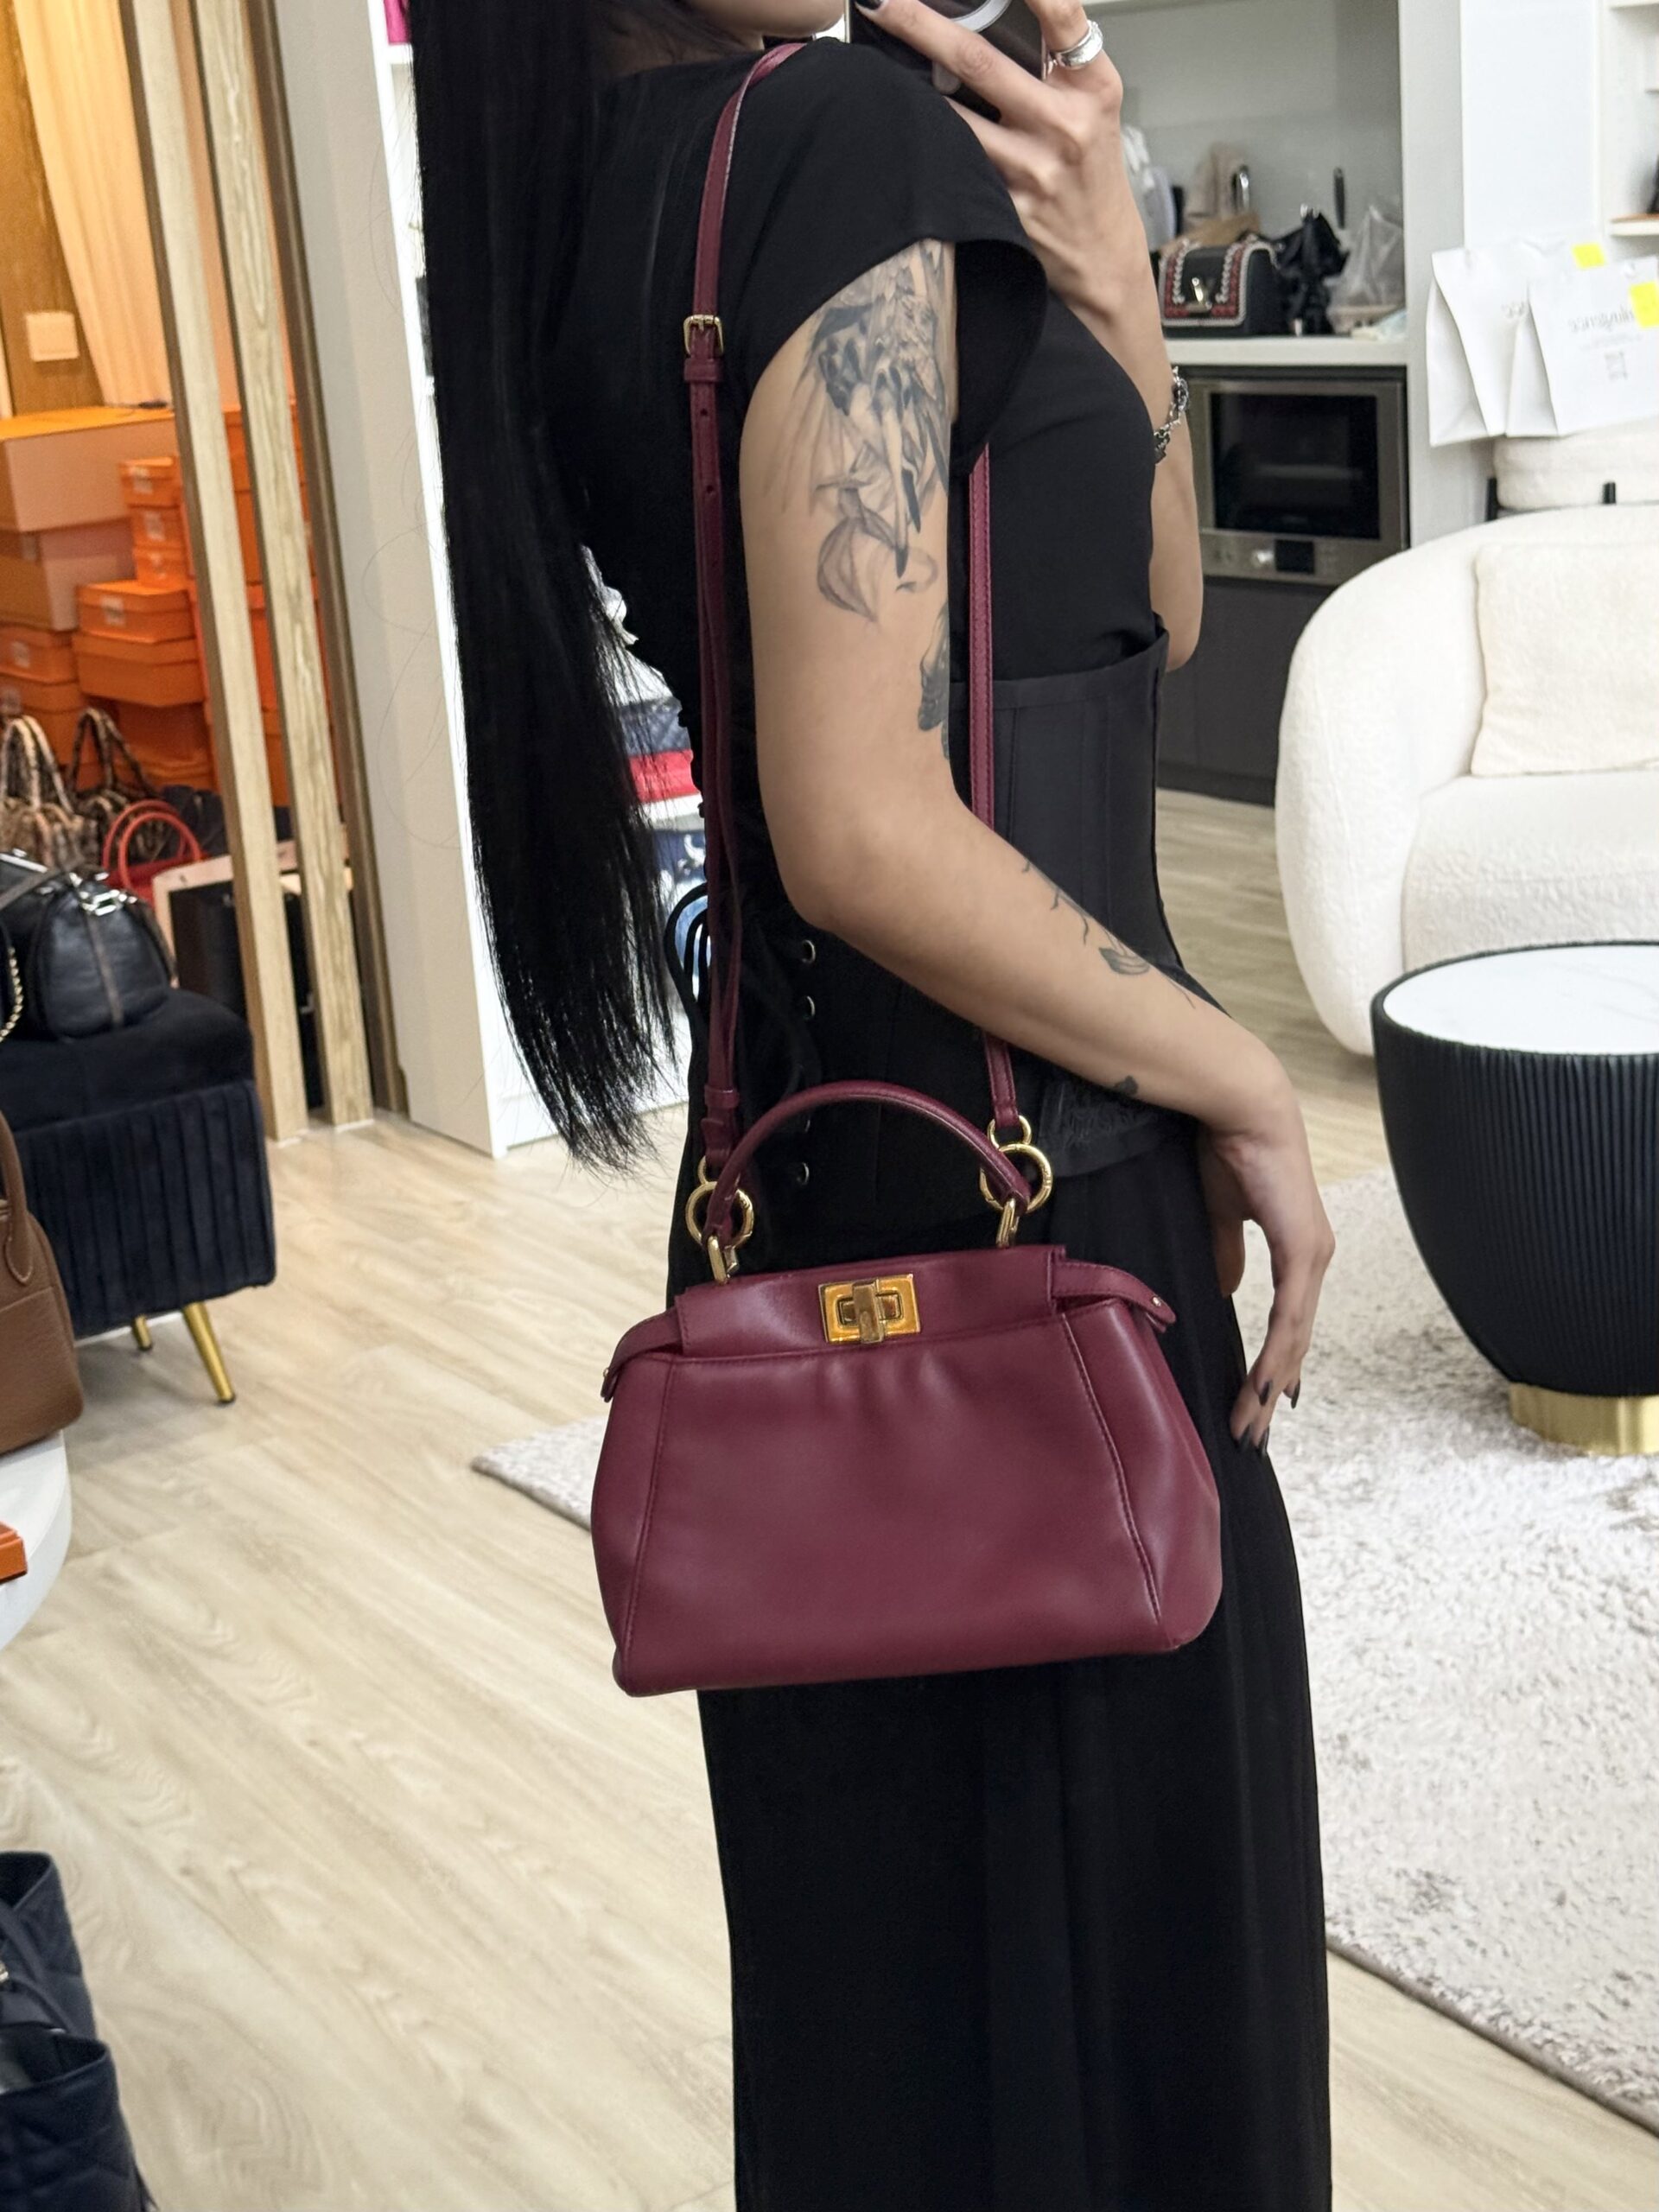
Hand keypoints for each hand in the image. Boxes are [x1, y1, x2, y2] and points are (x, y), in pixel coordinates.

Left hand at [856, 0, 1147, 320]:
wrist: (1101, 257)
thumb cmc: (1090, 173)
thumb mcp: (1092, 107)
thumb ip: (1054, 62)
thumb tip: (987, 14)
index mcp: (1092, 88)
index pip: (1063, 16)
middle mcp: (1064, 124)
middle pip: (980, 60)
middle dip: (920, 25)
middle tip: (882, 2)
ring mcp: (1032, 170)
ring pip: (952, 118)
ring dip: (906, 89)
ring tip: (873, 63)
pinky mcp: (1005, 209)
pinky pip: (952, 165)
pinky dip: (923, 143)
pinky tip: (898, 128)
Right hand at [1196, 1073, 1333, 1448]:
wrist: (1241, 1110)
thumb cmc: (1226, 1152)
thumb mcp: (1221, 1216)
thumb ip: (1227, 1254)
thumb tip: (1224, 1291)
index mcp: (1297, 1251)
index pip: (1289, 1322)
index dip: (1277, 1364)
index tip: (1262, 1400)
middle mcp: (1312, 1258)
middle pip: (1295, 1341)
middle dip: (1273, 1390)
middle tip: (1253, 1432)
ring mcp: (1311, 1257)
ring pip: (1295, 1338)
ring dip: (1271, 1384)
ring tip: (1252, 1422)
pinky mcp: (1301, 1251)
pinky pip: (1289, 1316)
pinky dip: (1277, 1355)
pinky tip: (1265, 1385)